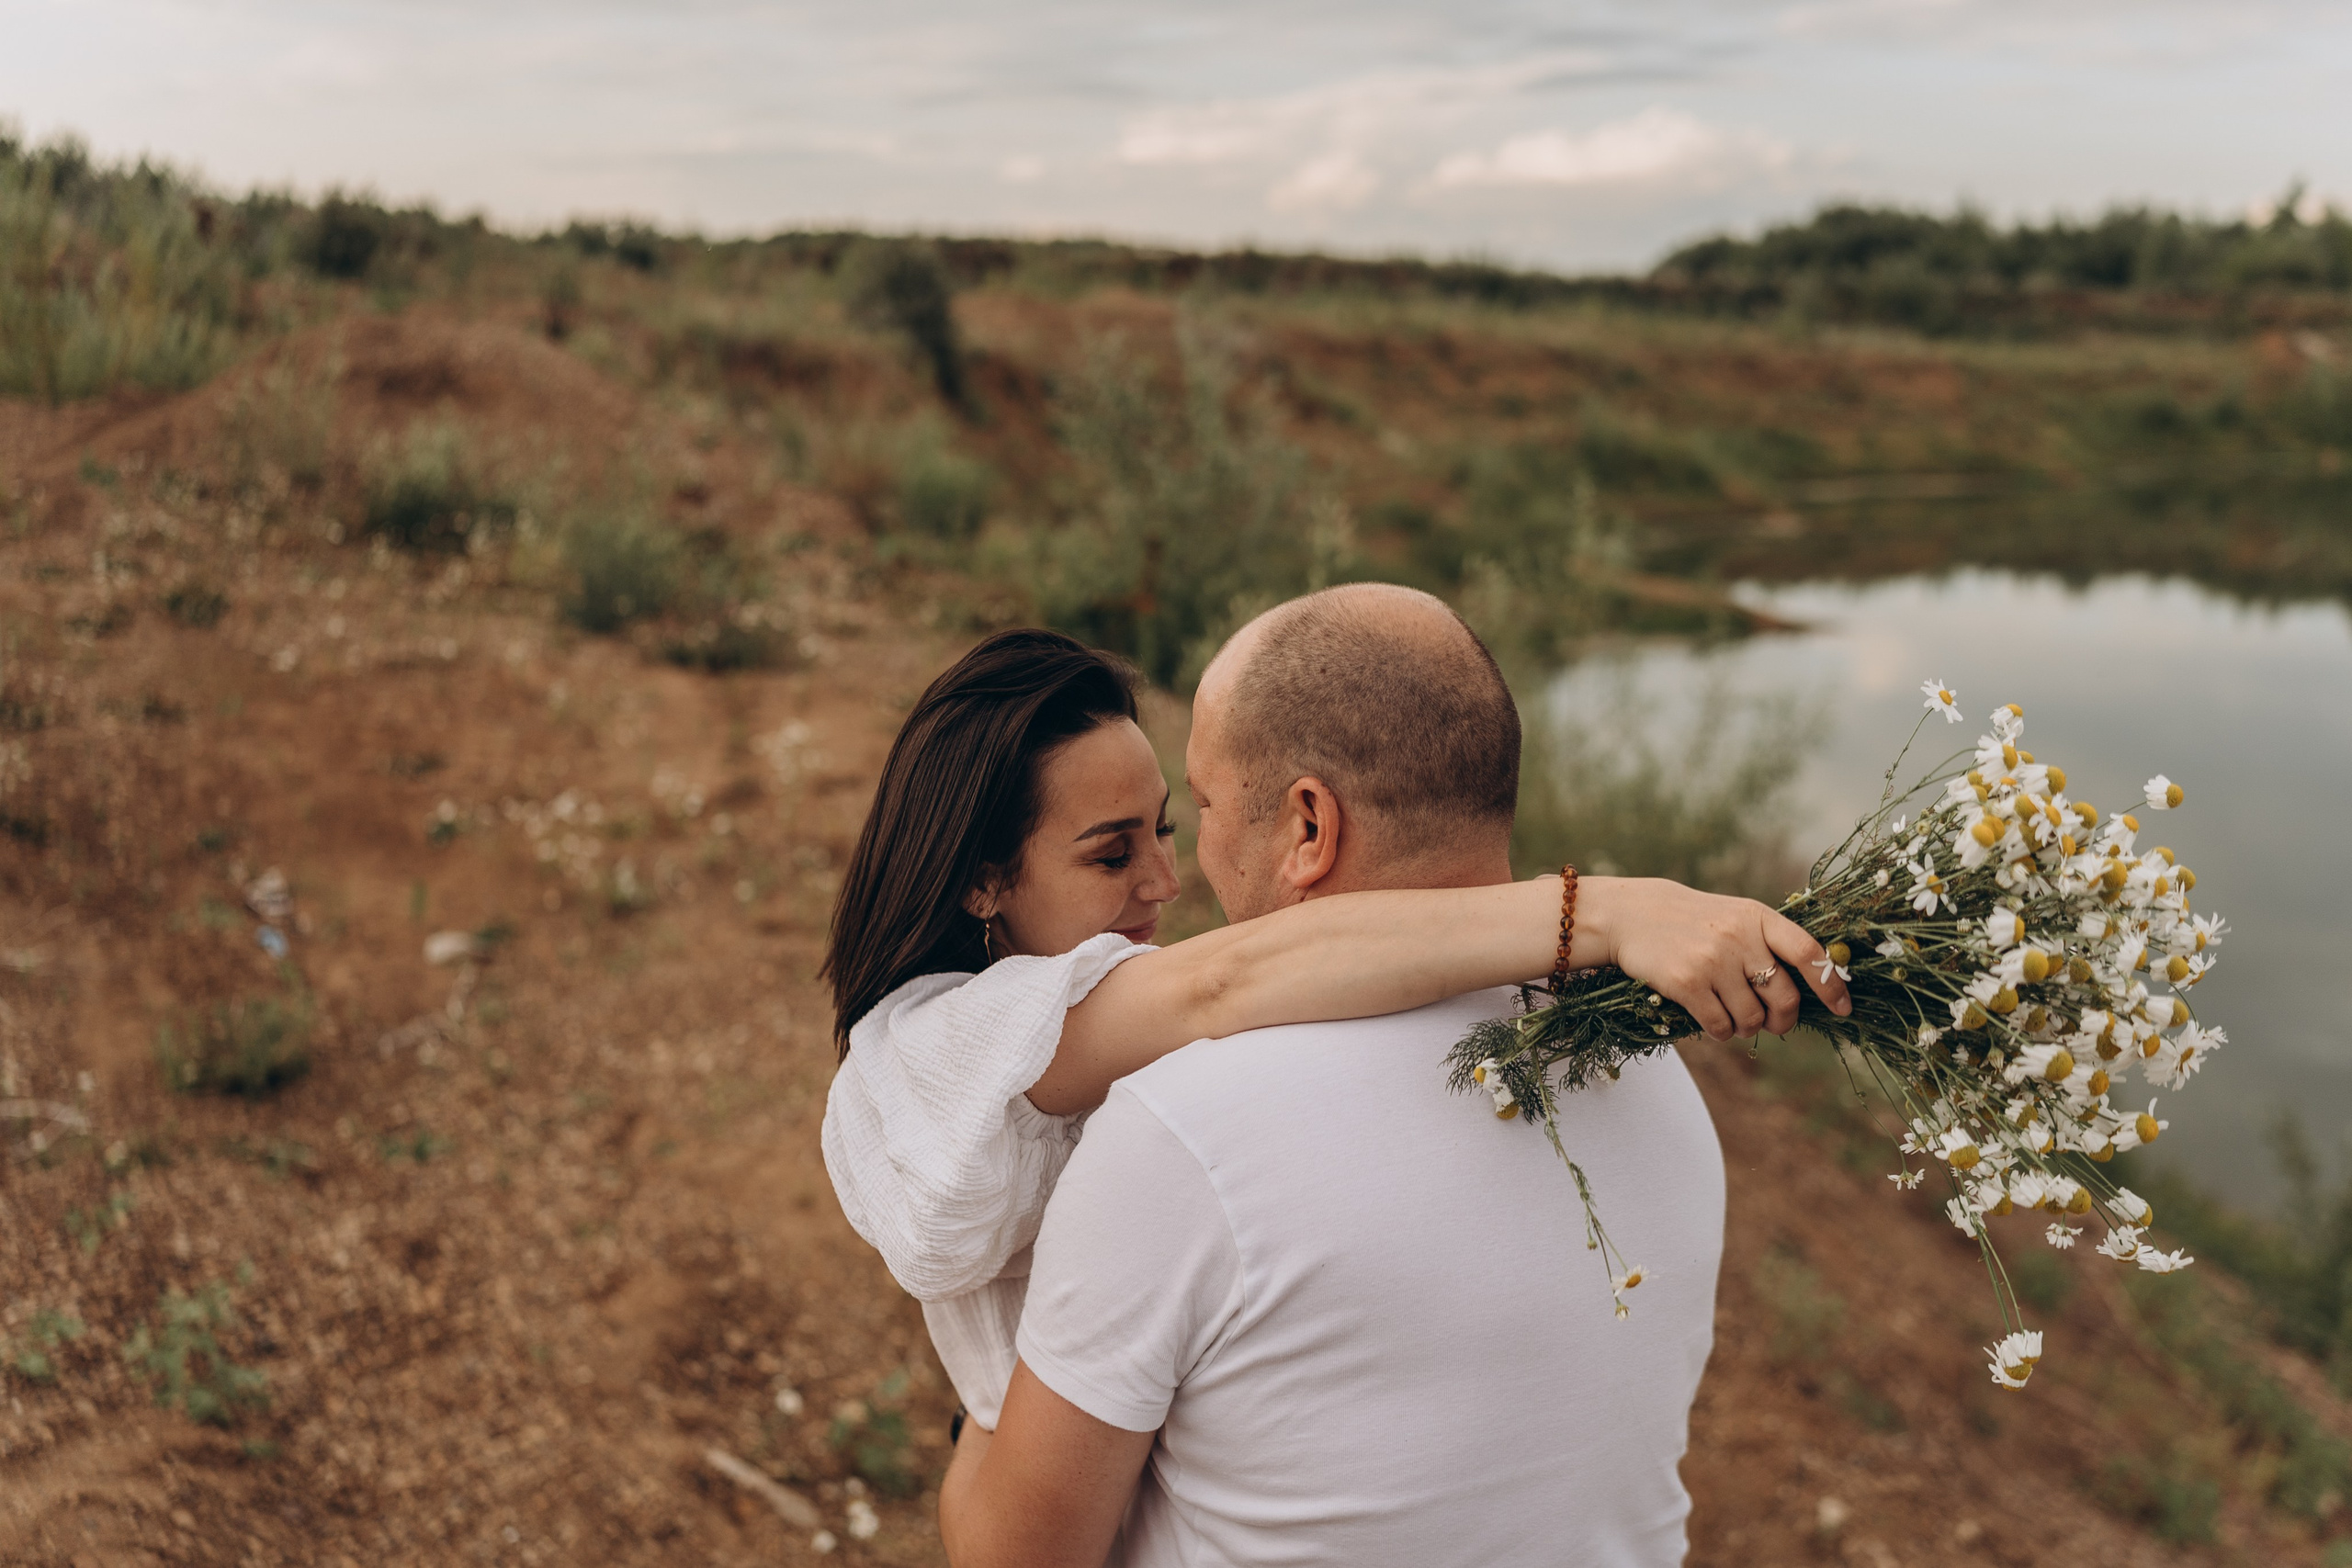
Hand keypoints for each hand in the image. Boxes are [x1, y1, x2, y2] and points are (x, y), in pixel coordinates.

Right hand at [1577, 877, 1850, 1041]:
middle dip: (1782, 1020)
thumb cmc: (1694, 922)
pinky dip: (1721, 1032)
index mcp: (1758, 918)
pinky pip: (1720, 1026)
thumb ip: (1770, 943)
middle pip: (1784, 998)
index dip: (1831, 985)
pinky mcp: (1687, 983)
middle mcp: (1739, 937)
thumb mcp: (1736, 918)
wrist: (1632, 915)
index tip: (1843, 1009)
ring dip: (1746, 1028)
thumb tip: (1811, 991)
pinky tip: (1712, 1021)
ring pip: (1751, 1019)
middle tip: (1771, 1023)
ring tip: (1732, 1017)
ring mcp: (1712, 961)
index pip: (1809, 953)